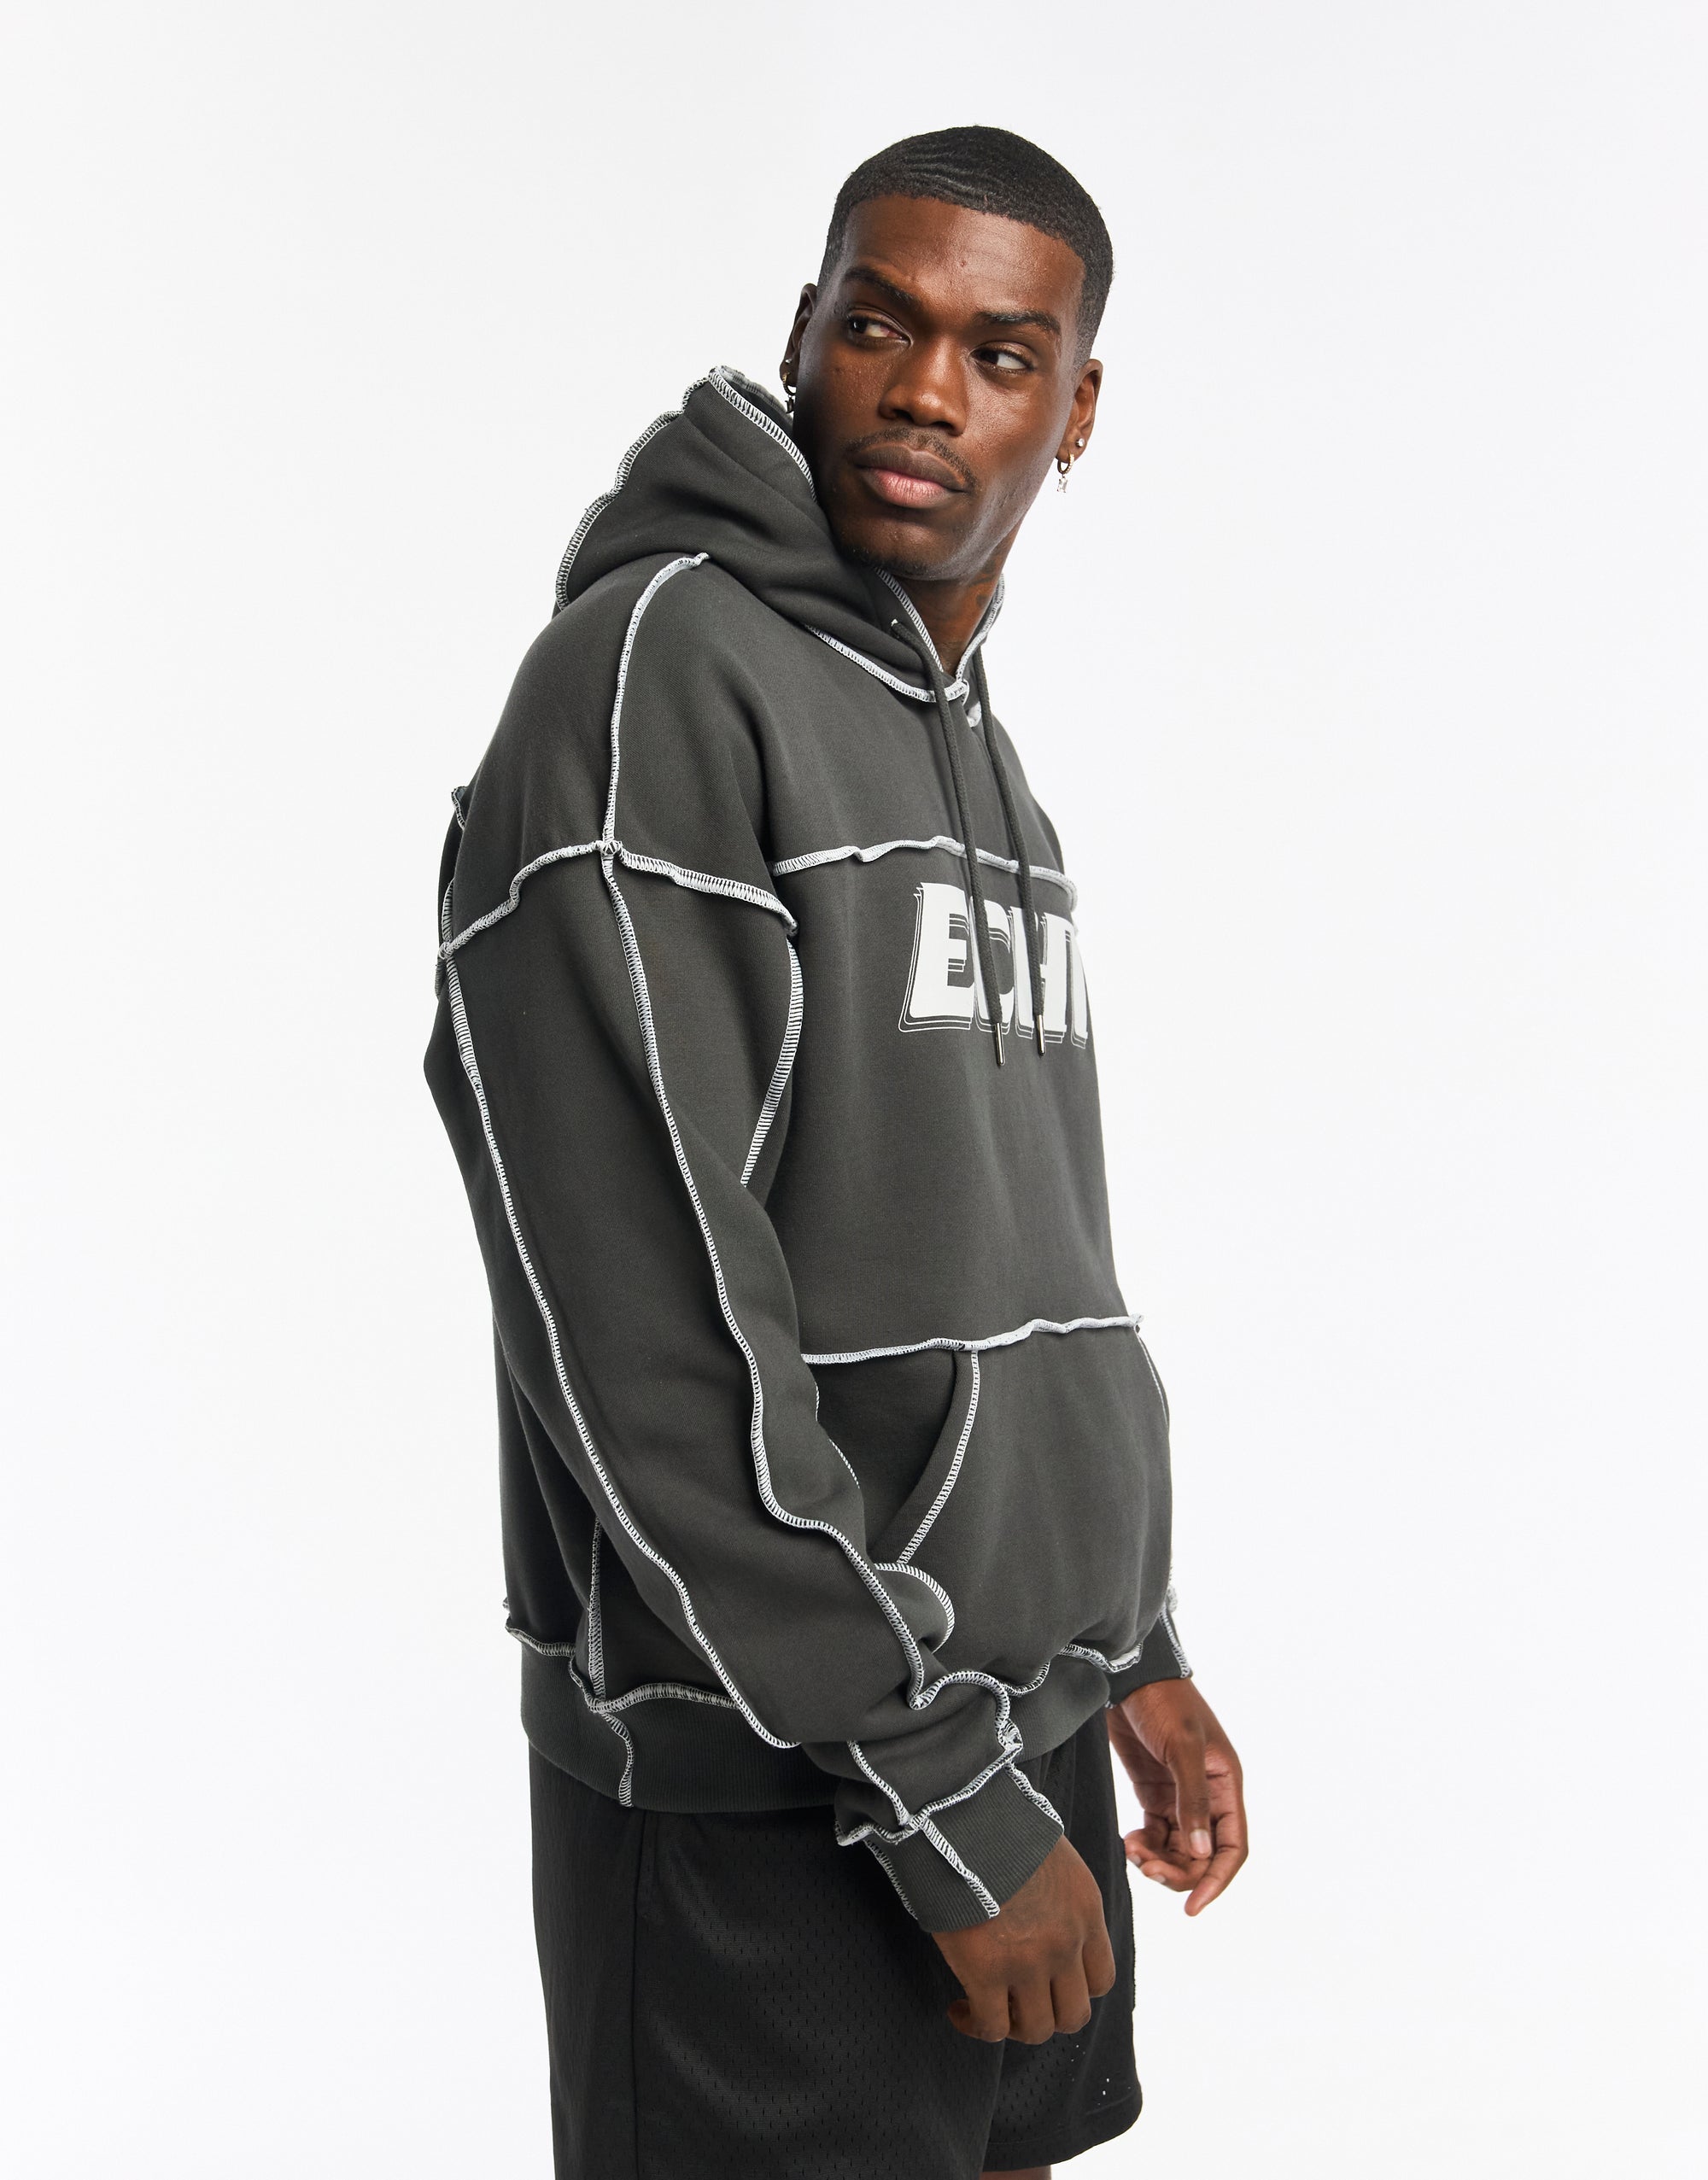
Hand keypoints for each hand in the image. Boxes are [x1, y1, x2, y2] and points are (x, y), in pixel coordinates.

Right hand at [931, 1836, 1115, 2042]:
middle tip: (1016, 2002)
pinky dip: (974, 2025)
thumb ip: (1057, 1894)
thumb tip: (1038, 1910)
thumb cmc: (1000, 1826)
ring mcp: (1029, 1963)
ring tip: (985, 2008)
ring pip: (1036, 2029)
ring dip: (1012, 2026)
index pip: (1101, 1979)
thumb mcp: (1051, 1855)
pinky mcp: (987, 1973)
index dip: (1074, 1990)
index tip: (1048, 1984)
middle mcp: (1065, 1943)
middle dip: (1046, 2015)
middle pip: (1073, 2014)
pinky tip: (958, 2010)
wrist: (967, 1819)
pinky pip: (991, 2026)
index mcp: (1085, 1912)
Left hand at [1106, 1679, 1246, 1913]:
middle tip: (1146, 1869)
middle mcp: (1208, 1795)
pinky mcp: (1154, 1791)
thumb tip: (1201, 1853)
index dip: (1216, 1880)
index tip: (1193, 1907)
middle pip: (1202, 1855)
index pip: (1232, 1847)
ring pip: (1178, 1849)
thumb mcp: (1183, 1748)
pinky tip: (1130, 1843)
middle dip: (1178, 1871)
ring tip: (1133, 1853)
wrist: (1130, 1676)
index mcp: (1226, 1785)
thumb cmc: (1164, 1702)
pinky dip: (1145, 1846)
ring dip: (1159, 1861)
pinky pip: (1157, 1834)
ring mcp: (1180, 1795)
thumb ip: (1192, 1800)